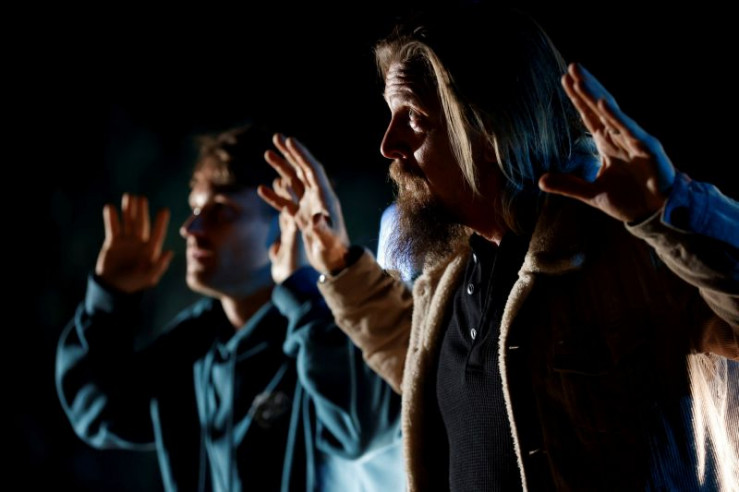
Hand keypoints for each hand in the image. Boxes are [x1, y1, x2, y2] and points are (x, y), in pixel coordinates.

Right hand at [95, 193, 173, 292]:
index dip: (160, 223)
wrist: (113, 287)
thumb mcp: (148, 278)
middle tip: (141, 198)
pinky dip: (111, 218)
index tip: (163, 210)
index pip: (157, 234)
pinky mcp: (113, 242)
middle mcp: (140, 243)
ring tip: (128, 196)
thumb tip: (170, 252)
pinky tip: (110, 207)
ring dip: (128, 210)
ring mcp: (127, 241)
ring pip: (128, 222)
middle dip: (141, 211)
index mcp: (150, 250)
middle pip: (141, 224)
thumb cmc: (133, 284)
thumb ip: (158, 266)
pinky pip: (113, 228)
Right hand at [257, 134, 349, 273]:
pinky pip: (286, 202)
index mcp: (325, 198)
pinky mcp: (302, 219)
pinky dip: (275, 195)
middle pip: (302, 170)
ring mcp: (309, 208)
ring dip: (281, 168)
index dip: (301, 154)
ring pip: (293, 183)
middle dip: (290, 153)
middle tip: (276, 137)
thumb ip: (321, 228)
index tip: (289, 140)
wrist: (335, 265)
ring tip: (266, 153)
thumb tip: (315, 218)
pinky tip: (262, 188)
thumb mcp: (328, 240)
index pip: (312, 170)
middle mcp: (318, 199)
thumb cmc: (334, 252)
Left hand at [539, 63, 676, 222]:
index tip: (564, 80)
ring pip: (611, 113)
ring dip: (596, 95)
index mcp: (607, 144)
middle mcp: (619, 137)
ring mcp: (633, 140)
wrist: (655, 214)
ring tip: (581, 79)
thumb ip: (568, 185)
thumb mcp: (592, 194)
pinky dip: (616, 116)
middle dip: (585, 88)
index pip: (588, 116)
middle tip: (572, 68)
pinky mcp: (647, 148)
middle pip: (598, 107)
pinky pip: (629, 129)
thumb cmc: (629, 200)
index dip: (577, 99)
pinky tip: (603, 103)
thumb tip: (540, 181)